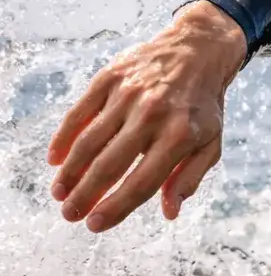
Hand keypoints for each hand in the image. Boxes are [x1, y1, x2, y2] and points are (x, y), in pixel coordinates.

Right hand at [47, 1, 247, 231]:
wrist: (198, 50)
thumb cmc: (204, 107)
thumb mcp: (210, 144)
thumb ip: (189, 177)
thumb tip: (169, 212)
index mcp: (180, 136)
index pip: (142, 181)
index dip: (116, 206)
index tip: (95, 224)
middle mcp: (152, 115)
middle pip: (110, 164)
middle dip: (85, 195)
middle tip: (69, 215)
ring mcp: (128, 95)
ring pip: (90, 140)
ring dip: (70, 171)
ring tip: (60, 194)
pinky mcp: (110, 78)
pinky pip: (80, 112)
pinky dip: (65, 137)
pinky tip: (55, 159)